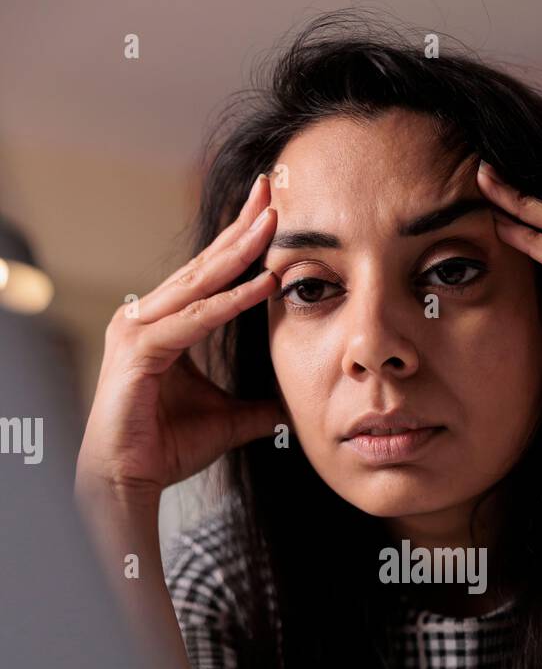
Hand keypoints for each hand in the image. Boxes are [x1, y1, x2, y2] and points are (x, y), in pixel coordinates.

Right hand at [76, 174, 283, 505]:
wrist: (127, 479)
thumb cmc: (164, 447)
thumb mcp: (227, 421)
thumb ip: (255, 409)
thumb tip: (287, 409)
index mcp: (163, 324)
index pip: (208, 274)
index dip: (240, 243)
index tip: (272, 212)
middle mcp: (146, 317)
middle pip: (203, 264)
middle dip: (240, 227)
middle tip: (274, 189)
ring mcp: (138, 329)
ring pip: (200, 283)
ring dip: (240, 252)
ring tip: (274, 223)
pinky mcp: (139, 350)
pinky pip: (196, 320)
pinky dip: (230, 303)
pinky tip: (262, 286)